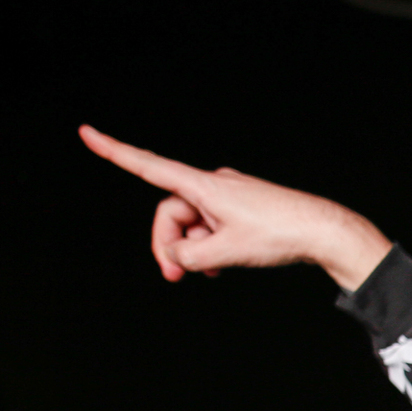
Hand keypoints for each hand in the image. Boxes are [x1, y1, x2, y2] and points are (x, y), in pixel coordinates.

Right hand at [77, 125, 392, 289]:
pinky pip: (215, 227)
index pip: (149, 165)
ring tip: (213, 272)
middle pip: (172, 213)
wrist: (325, 231)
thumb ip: (189, 257)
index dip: (114, 151)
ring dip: (195, 250)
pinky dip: (212, 246)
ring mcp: (230, 195)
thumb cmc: (279, 235)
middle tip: (175, 278)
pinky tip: (222, 267)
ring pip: (195, 224)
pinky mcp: (244, 208)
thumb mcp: (226, 252)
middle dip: (170, 245)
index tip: (86, 132)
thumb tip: (176, 256)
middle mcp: (214, 184)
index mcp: (204, 185)